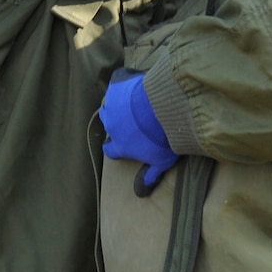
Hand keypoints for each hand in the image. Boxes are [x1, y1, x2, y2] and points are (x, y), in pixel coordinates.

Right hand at [100, 71, 177, 189]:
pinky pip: (117, 81)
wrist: (164, 108)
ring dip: (116, 103)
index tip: (123, 143)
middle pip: (107, 124)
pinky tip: (131, 79)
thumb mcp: (161, 162)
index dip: (116, 147)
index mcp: (120, 145)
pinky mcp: (117, 85)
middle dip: (115, 122)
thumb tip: (141, 192)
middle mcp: (111, 125)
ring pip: (108, 104)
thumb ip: (150, 176)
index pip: (110, 150)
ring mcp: (112, 104)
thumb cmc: (163, 138)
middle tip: (130, 120)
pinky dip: (122, 80)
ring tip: (129, 101)